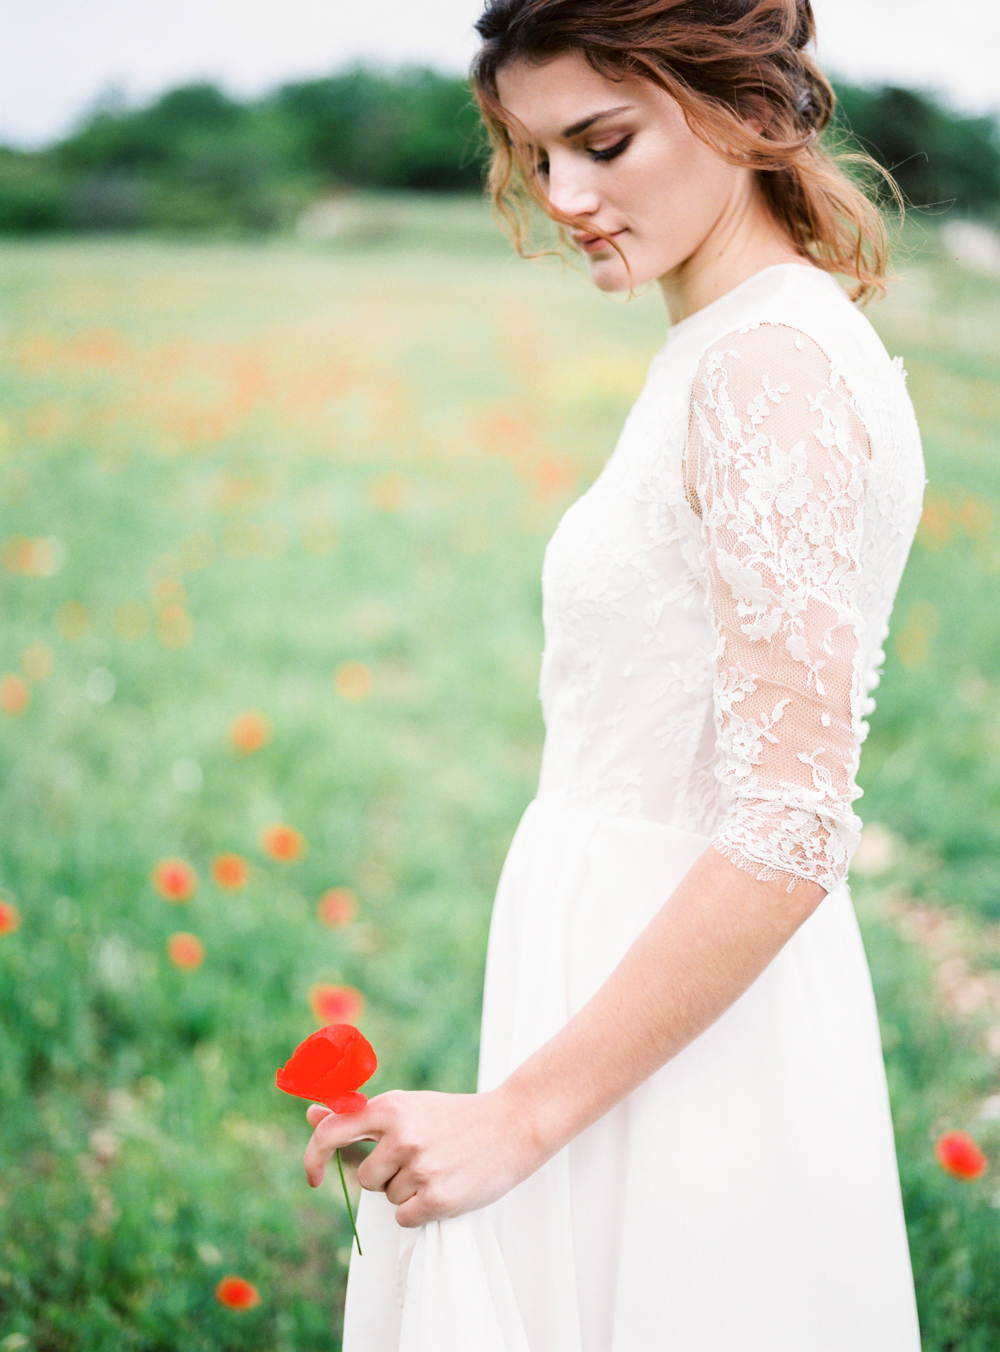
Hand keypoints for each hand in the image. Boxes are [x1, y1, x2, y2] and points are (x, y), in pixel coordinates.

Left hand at [302, 1087, 542, 1227]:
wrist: (511, 1126)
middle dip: (386, 1175)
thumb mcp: (407, 1105)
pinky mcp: (437, 1197)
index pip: (331, 1134)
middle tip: (421, 1157)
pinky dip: (420, 1210)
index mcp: (390, 1107)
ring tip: (439, 1167)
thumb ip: (359, 1115)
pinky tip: (444, 1187)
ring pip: (388, 1198)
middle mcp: (400, 1136)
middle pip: (366, 1178)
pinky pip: (405, 1217)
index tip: (314, 1177)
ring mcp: (419, 1167)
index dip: (314, 1158)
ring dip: (408, 1191)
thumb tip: (312, 1113)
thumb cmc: (453, 1117)